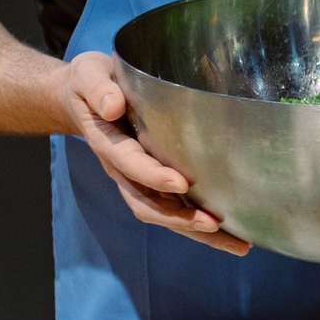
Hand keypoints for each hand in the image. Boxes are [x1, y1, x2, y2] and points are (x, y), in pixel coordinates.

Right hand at [59, 52, 250, 255]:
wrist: (82, 97)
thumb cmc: (90, 84)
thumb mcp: (88, 77)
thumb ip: (98, 89)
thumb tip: (112, 105)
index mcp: (108, 143)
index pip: (129, 164)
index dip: (152, 176)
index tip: (181, 183)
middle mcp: (122, 169)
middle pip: (148, 204)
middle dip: (180, 219)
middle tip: (214, 224)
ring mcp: (137, 179)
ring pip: (164, 214)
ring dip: (197, 231)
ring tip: (237, 243)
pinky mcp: (152, 181)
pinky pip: (175, 209)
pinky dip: (199, 224)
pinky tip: (231, 232)